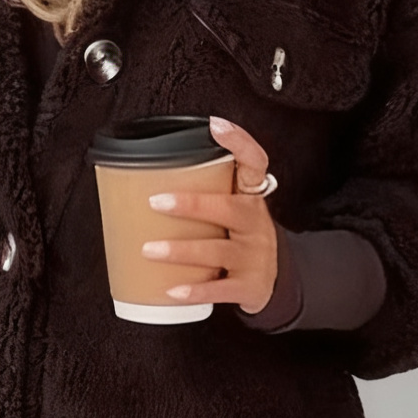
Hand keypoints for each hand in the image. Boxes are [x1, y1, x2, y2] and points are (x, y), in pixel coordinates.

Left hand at [141, 115, 279, 310]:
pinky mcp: (249, 286)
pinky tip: (171, 290)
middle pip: (228, 209)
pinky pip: (219, 289)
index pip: (254, 162)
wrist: (274, 283)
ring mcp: (254, 256)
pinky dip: (195, 291)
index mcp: (250, 198)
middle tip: (155, 202)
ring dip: (180, 250)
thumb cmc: (240, 240)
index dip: (239, 142)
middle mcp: (255, 224)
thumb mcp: (233, 212)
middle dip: (192, 205)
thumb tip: (143, 179)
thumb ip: (206, 193)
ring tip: (149, 250)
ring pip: (216, 251)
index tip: (216, 125)